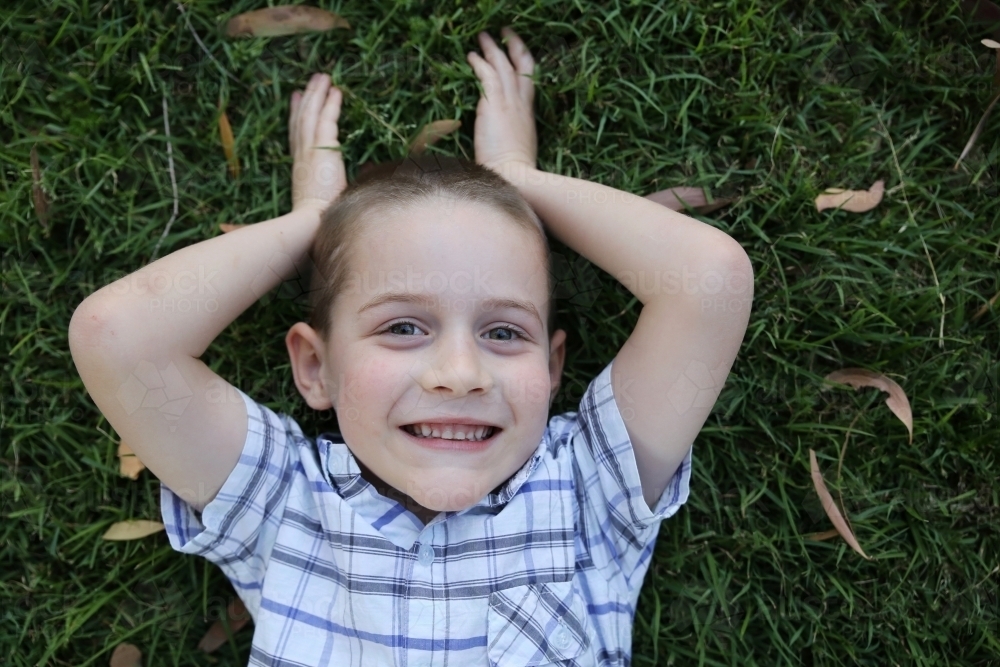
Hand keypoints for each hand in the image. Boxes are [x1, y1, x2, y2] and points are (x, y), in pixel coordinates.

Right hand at [290, 73, 346, 213]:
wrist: (311, 225)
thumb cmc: (318, 222)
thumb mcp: (321, 204)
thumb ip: (330, 193)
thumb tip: (348, 188)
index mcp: (300, 168)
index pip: (296, 136)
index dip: (296, 115)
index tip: (297, 99)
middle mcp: (301, 156)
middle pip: (301, 119)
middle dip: (307, 98)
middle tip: (312, 80)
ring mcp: (309, 151)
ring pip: (311, 114)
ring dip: (318, 94)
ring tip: (323, 76)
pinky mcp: (321, 149)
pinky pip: (326, 120)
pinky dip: (331, 104)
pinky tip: (337, 91)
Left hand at [466, 27, 536, 173]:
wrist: (515, 178)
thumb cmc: (514, 174)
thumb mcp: (516, 153)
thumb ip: (508, 141)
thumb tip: (499, 141)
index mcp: (527, 116)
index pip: (529, 82)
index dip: (523, 64)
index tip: (517, 52)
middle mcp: (521, 106)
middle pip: (521, 67)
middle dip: (513, 47)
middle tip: (504, 33)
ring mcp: (509, 104)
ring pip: (503, 67)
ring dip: (492, 50)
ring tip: (482, 38)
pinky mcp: (495, 106)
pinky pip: (488, 77)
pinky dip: (480, 64)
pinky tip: (471, 56)